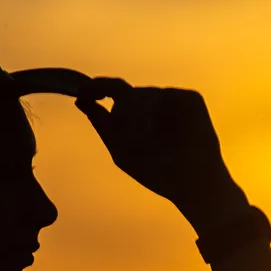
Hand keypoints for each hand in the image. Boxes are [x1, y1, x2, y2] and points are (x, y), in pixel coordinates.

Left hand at [74, 78, 244, 221]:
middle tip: (127, 139)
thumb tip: (79, 100)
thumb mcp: (121, 151)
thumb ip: (102, 124)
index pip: (113, 91)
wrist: (192, 184)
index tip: (82, 91)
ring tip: (144, 139)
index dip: (96, 87)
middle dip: (121, 114)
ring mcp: (172, 99)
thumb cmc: (157, 173)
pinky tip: (158, 131)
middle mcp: (155, 102)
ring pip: (142, 94)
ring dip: (137, 116)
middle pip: (125, 94)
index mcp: (138, 113)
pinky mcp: (189, 98)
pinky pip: (164, 95)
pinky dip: (155, 112)